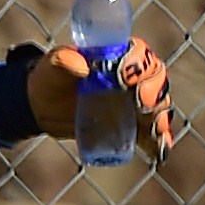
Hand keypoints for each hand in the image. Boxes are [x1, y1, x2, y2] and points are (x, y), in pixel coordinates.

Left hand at [28, 38, 174, 154]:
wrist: (43, 106)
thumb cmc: (50, 78)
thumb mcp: (52, 67)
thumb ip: (63, 61)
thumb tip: (82, 67)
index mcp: (120, 54)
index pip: (141, 57)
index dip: (142, 69)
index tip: (131, 85)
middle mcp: (134, 74)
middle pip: (157, 81)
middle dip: (155, 95)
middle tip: (143, 108)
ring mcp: (136, 99)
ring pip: (159, 105)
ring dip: (160, 118)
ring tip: (153, 131)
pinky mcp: (133, 122)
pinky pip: (152, 131)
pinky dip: (158, 140)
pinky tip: (160, 150)